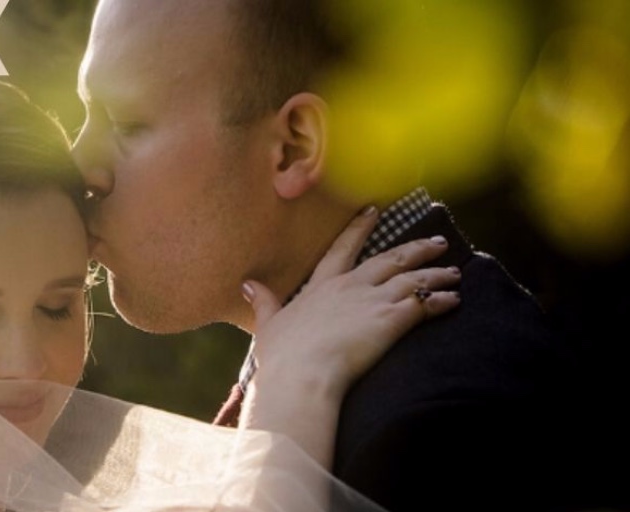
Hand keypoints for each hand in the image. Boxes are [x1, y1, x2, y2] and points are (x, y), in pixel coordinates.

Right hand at [245, 207, 460, 402]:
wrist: (303, 373)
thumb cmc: (283, 355)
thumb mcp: (268, 325)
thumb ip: (263, 302)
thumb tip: (247, 284)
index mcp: (322, 287)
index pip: (342, 249)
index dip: (359, 229)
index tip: (374, 211)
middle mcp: (351, 287)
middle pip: (390, 259)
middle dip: (415, 249)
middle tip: (436, 241)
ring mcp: (373, 301)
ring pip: (412, 278)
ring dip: (435, 274)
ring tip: (453, 272)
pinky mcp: (391, 320)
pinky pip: (424, 304)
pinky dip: (441, 300)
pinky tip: (454, 299)